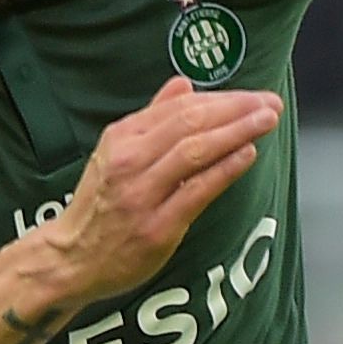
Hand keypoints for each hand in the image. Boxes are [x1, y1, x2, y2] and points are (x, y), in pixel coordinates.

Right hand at [18, 78, 284, 313]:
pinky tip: (249, 154)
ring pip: (194, 151)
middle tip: (270, 104)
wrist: (72, 259)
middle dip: (235, 110)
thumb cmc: (101, 205)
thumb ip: (153, 118)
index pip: (179, 108)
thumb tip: (183, 84)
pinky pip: (196, 191)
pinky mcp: (157, 227)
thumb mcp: (117, 152)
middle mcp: (130, 160)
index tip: (253, 96)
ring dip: (236, 132)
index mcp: (122, 137)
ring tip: (266, 121)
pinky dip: (225, 169)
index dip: (221, 98)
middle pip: (190, 123)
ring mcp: (142, 194)